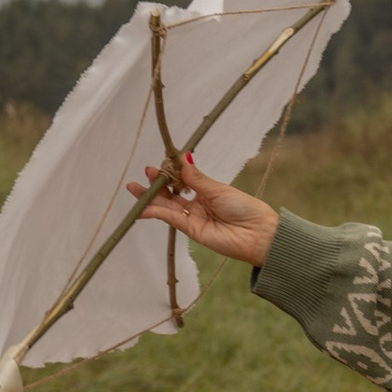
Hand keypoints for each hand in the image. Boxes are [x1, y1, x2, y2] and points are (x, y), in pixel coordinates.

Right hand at [139, 164, 279, 266]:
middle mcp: (198, 204)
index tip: (160, 161)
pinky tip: (143, 207)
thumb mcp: (218, 189)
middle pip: (171, 193)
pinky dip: (156, 212)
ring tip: (133, 188)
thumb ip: (196, 178)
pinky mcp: (191, 230)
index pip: (183, 179)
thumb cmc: (244, 208)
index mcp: (207, 191)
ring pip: (167, 205)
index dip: (170, 171)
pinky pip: (170, 218)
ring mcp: (193, 217)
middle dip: (156, 183)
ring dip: (150, 197)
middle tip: (146, 172)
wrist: (257, 234)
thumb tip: (183, 158)